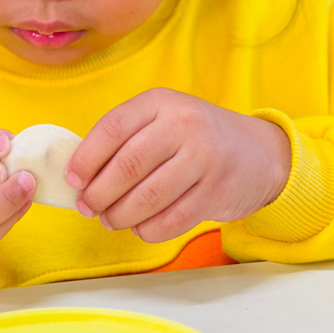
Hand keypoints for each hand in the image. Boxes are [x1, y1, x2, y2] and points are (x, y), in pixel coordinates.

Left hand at [65, 89, 290, 242]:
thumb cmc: (196, 138)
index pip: (113, 128)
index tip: (73, 179)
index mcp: (161, 102)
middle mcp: (184, 125)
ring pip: (147, 197)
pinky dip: (147, 229)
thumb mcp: (164, 120)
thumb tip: (79, 175)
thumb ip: (126, 138)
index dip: (86, 158)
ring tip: (110, 219)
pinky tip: (140, 227)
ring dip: (120, 215)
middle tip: (88, 207)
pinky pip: (171, 220)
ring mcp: (204, 158)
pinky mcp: (216, 192)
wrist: (260, 153)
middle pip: (127, 166)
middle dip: (99, 194)